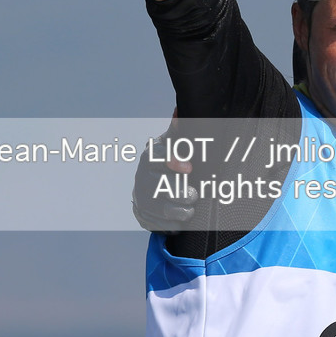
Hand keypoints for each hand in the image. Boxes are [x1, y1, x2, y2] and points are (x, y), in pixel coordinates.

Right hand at [131, 114, 196, 232]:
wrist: (164, 186)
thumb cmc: (180, 160)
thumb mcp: (181, 144)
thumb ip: (182, 130)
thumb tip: (180, 111)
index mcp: (152, 155)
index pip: (157, 156)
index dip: (174, 161)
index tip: (189, 168)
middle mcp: (142, 175)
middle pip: (161, 187)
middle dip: (183, 193)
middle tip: (194, 195)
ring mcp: (140, 197)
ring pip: (160, 208)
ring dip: (181, 211)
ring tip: (190, 208)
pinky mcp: (142, 216)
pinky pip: (158, 225)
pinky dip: (174, 225)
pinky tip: (181, 219)